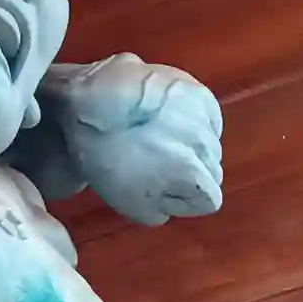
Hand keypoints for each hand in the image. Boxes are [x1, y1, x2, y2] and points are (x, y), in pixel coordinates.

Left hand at [48, 54, 223, 226]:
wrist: (89, 100)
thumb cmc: (104, 155)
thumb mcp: (129, 204)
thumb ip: (162, 212)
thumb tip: (172, 203)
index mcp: (193, 173)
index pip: (210, 200)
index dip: (184, 199)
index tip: (160, 189)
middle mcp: (206, 143)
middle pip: (213, 170)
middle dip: (191, 173)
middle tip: (157, 163)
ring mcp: (202, 113)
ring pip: (212, 143)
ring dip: (193, 147)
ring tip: (161, 138)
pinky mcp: (196, 89)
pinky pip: (208, 117)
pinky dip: (195, 123)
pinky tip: (169, 120)